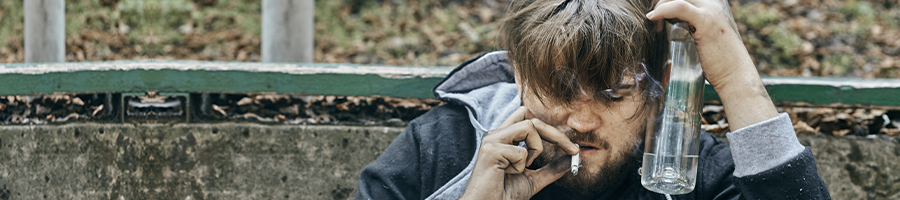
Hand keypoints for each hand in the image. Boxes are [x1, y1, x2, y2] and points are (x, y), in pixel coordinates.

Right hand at [460, 107, 579, 199]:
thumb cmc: (503, 195)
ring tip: (524, 167)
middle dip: (555, 134)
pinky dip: (521, 166)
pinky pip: (521, 151)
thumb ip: (552, 168)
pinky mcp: (490, 150)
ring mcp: (492, 140)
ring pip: (528, 126)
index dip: (550, 128)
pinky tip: (508, 174)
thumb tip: (572, 158)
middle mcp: (496, 134)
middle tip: (572, 150)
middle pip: (531, 117)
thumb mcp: (534, 179)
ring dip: (536, 149)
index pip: (528, 117)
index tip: (571, 147)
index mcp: (504, 138)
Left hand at [647, 0, 777, 129]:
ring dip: (660, 6)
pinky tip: (652, 17)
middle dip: (663, 3)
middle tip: (655, 21)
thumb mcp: (707, 38)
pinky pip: (679, 7)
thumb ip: (693, 28)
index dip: (668, 3)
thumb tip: (671, 29)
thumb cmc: (719, 63)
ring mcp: (711, 11)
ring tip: (654, 23)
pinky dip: (662, 9)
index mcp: (714, 4)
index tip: (657, 15)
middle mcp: (714, 3)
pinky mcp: (706, 21)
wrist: (736, 77)